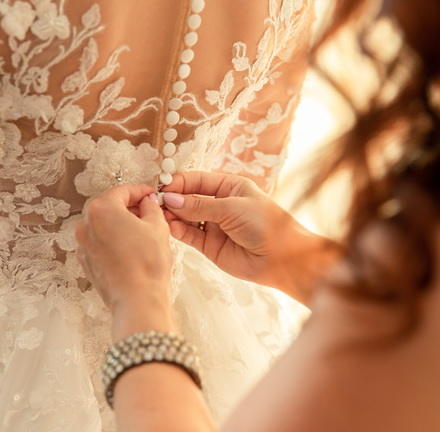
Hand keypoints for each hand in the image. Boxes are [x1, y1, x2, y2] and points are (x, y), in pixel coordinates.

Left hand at [75, 185, 175, 339]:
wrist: (137, 300)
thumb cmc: (147, 264)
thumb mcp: (157, 227)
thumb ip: (151, 208)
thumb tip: (147, 203)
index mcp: (101, 209)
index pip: (122, 191)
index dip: (140, 191)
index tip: (150, 195)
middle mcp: (85, 225)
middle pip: (109, 207)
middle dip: (129, 208)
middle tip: (148, 212)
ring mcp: (82, 245)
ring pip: (103, 226)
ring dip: (121, 225)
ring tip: (142, 233)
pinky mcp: (85, 262)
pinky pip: (99, 244)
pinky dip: (113, 242)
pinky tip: (130, 249)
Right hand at [161, 171, 336, 304]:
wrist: (282, 259)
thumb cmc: (266, 225)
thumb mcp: (232, 208)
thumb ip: (199, 205)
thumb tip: (170, 198)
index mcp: (229, 187)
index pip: (197, 180)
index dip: (179, 182)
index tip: (163, 186)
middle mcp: (219, 204)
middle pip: (188, 198)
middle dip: (173, 199)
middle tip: (157, 202)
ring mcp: (213, 225)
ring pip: (186, 217)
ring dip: (173, 215)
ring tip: (161, 215)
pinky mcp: (209, 245)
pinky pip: (189, 235)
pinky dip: (178, 230)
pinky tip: (171, 227)